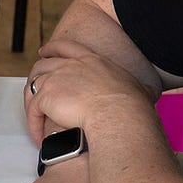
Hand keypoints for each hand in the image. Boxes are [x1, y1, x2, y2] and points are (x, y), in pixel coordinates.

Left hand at [24, 38, 158, 143]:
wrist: (118, 115)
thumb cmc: (130, 107)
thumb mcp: (136, 88)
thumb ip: (137, 88)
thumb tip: (151, 93)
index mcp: (91, 60)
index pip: (66, 47)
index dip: (52, 49)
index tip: (44, 52)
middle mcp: (71, 65)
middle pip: (43, 65)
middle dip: (35, 74)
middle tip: (32, 85)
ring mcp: (56, 79)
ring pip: (33, 86)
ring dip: (31, 103)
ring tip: (35, 118)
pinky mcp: (46, 97)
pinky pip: (33, 110)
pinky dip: (33, 123)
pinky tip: (38, 136)